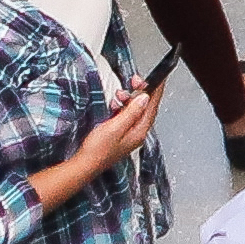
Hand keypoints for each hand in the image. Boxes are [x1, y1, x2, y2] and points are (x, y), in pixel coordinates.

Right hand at [46, 76, 167, 193]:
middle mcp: (137, 133)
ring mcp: (129, 134)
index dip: (156, 91)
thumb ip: (131, 112)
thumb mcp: (115, 127)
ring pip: (135, 111)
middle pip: (145, 108)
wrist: (85, 164)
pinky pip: (126, 116)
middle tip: (135, 80)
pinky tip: (115, 104)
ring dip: (129, 99)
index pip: (152, 107)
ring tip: (121, 93)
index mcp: (139, 131)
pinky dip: (122, 107)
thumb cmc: (97, 149)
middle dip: (141, 92)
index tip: (160, 78)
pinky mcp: (120, 134)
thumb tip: (144, 98)